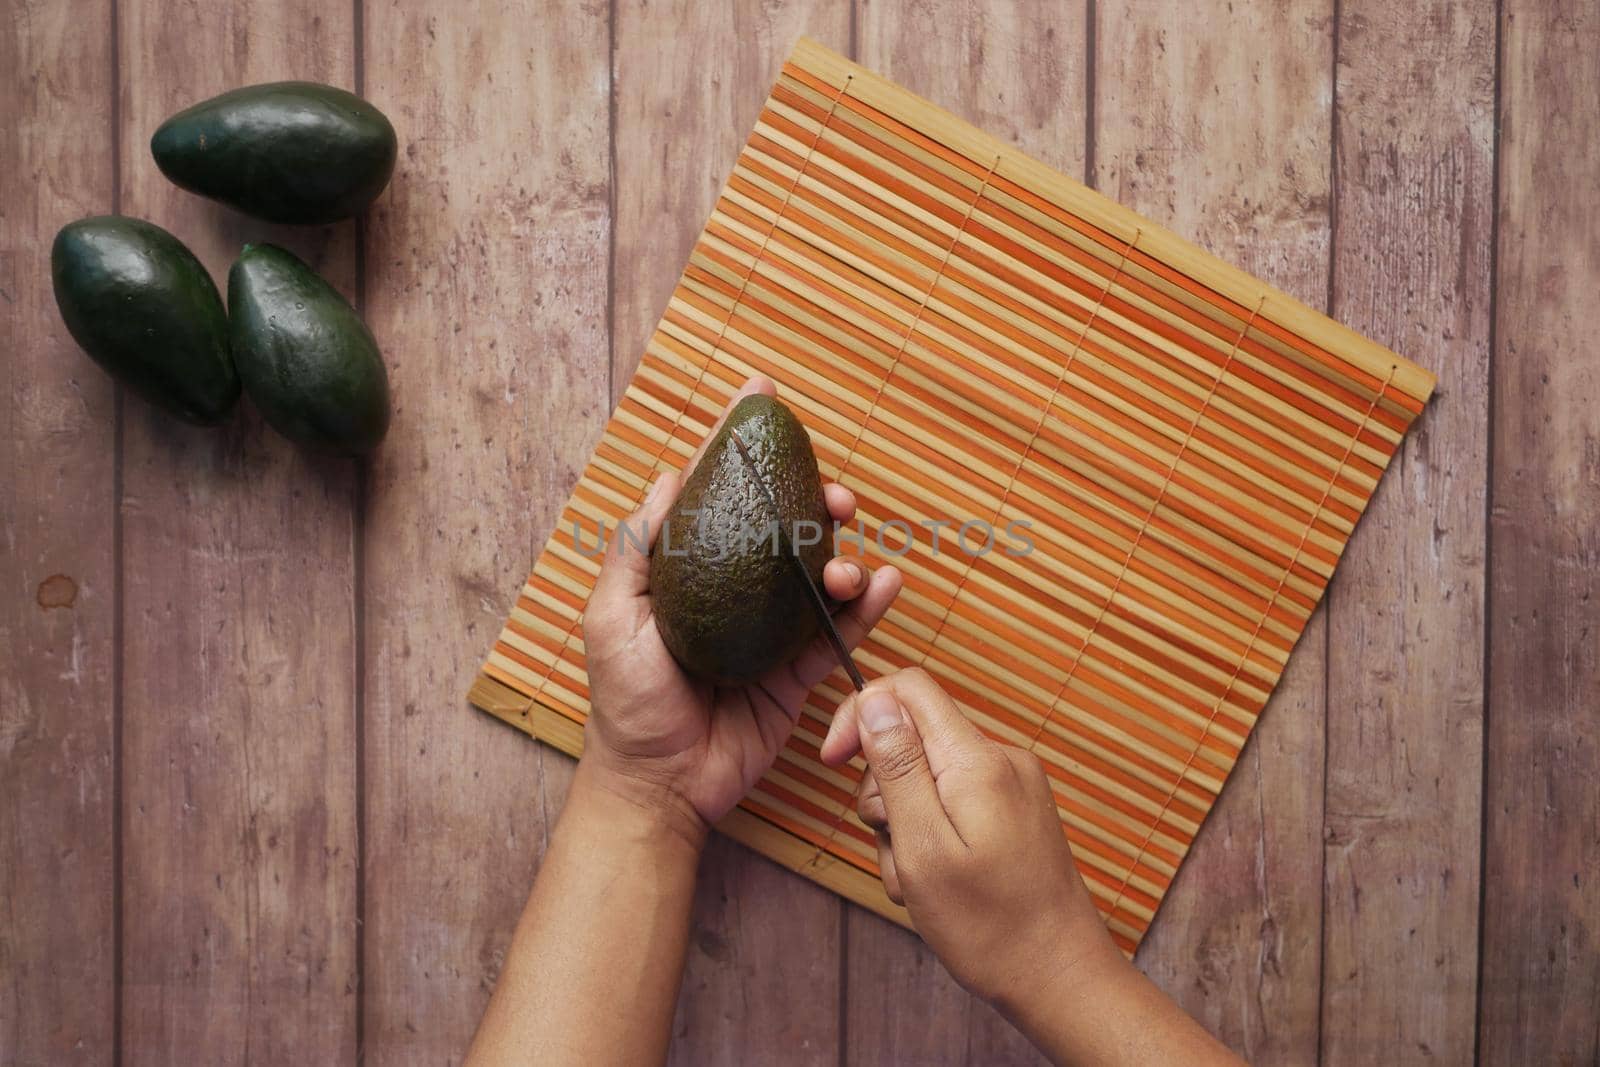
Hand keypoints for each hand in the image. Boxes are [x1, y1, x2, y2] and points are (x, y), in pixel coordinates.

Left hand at [580, 376, 902, 845]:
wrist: (660, 785)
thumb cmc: (626, 704)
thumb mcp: (613, 619)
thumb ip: (637, 552)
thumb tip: (665, 478)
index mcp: (690, 570)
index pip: (715, 491)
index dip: (735, 441)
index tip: (760, 390)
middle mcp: (735, 589)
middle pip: (784, 524)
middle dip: (815, 498)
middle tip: (836, 495)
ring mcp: (769, 629)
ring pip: (820, 572)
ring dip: (843, 554)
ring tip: (847, 562)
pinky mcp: (798, 673)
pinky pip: (840, 631)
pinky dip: (868, 606)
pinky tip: (885, 584)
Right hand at [819, 667, 1118, 1008]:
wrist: (1060, 976)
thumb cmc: (989, 926)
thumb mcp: (923, 847)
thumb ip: (898, 767)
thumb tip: (876, 698)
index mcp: (977, 761)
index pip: (907, 688)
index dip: (860, 713)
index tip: (833, 761)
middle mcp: (1001, 759)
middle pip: (912, 736)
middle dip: (883, 791)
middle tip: (895, 850)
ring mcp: (1013, 784)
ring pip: (927, 776)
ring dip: (907, 825)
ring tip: (921, 880)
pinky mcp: (1016, 808)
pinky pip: (954, 802)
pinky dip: (934, 836)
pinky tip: (942, 882)